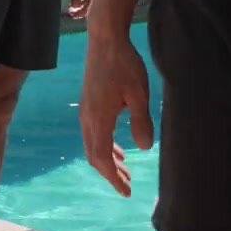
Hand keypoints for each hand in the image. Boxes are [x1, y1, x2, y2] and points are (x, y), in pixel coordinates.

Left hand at [67, 0, 96, 18]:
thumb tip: (75, 7)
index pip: (89, 5)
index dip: (81, 12)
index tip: (72, 14)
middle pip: (92, 4)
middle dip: (82, 11)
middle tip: (72, 14)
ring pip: (92, 0)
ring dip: (82, 5)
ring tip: (73, 9)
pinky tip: (78, 0)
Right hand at [79, 33, 152, 196]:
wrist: (104, 39)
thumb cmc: (124, 65)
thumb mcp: (139, 94)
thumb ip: (141, 122)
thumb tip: (144, 148)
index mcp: (99, 119)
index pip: (101, 158)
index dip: (113, 177)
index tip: (126, 191)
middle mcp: (87, 118)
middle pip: (94, 155)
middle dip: (110, 172)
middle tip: (127, 184)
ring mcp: (86, 110)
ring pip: (92, 144)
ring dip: (107, 159)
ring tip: (125, 169)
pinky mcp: (89, 102)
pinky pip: (92, 133)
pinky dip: (104, 146)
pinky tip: (118, 146)